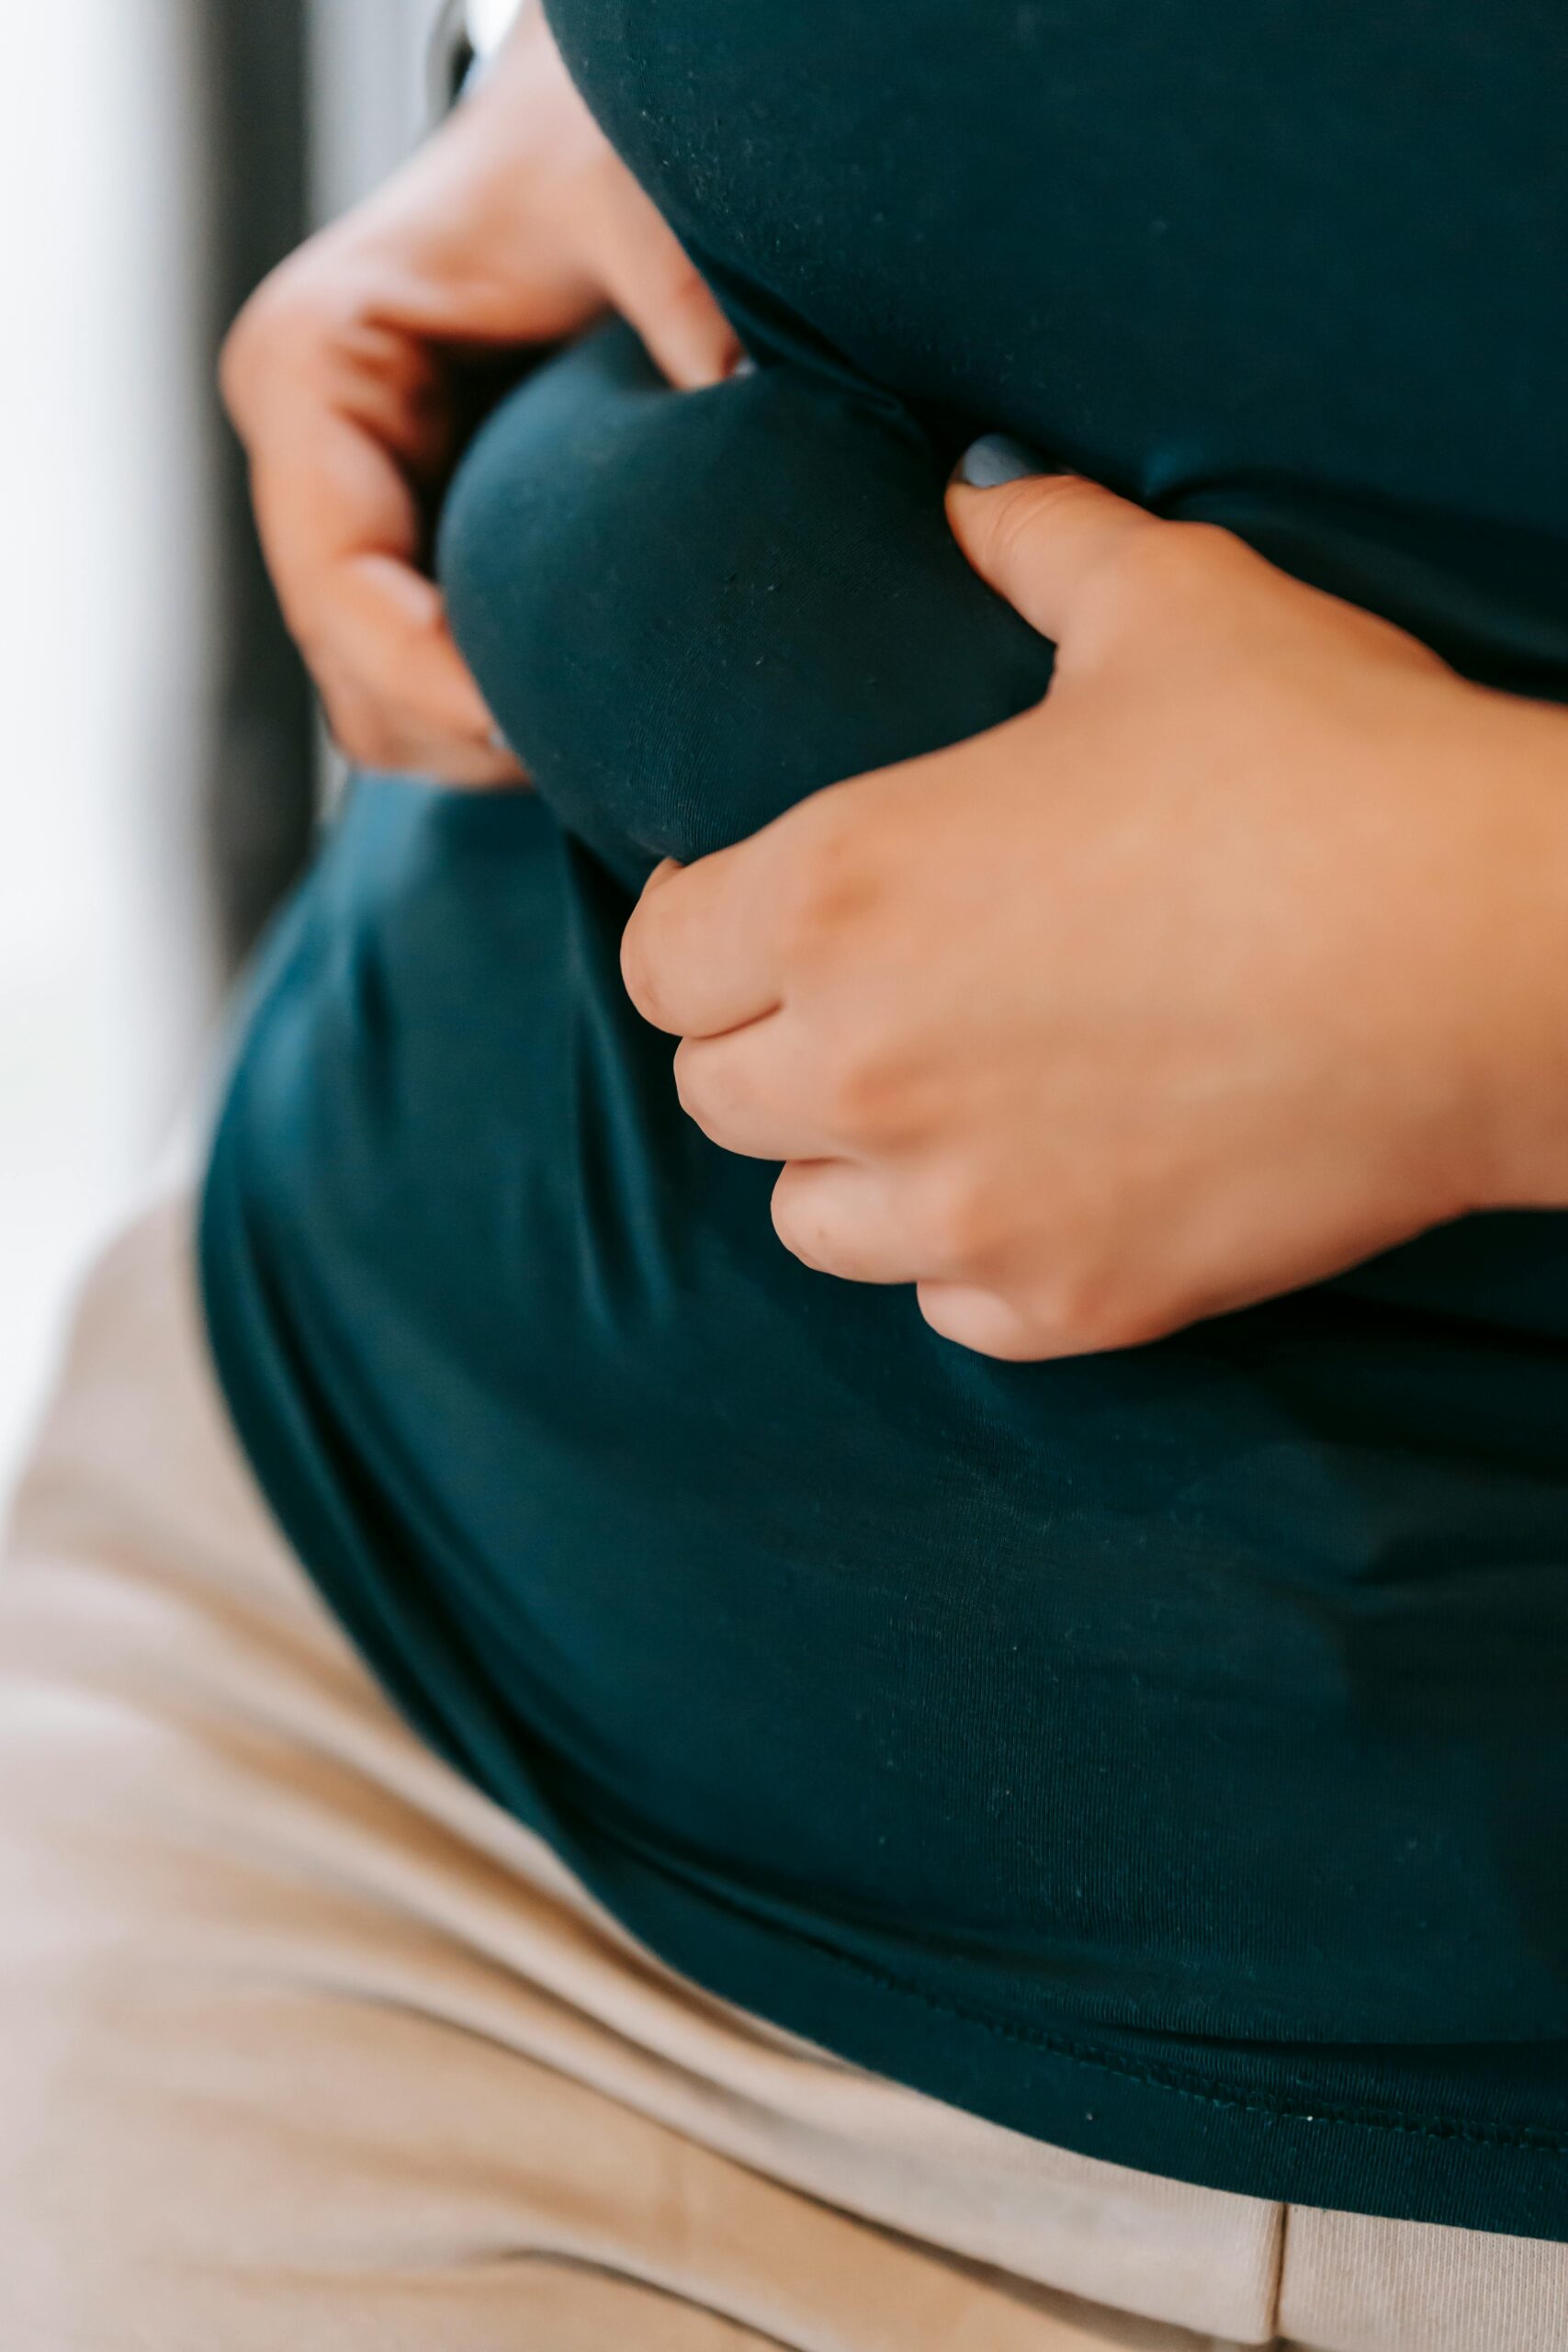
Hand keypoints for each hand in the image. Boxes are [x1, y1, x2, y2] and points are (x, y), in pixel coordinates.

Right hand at [221, 7, 738, 783]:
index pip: (337, 585)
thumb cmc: (581, 152)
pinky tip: (601, 708)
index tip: (539, 729)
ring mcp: (351, 521)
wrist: (576, 138)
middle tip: (611, 752)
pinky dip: (504, 717)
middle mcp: (308, 459)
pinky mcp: (409, 561)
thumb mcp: (622, 196)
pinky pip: (431, 689)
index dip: (430, 680)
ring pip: (384, 708)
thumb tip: (747, 406)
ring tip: (613, 741)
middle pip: (353, 676)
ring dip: (489, 743)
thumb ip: (676, 288)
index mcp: (310, 371)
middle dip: (469, 731)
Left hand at [621, 447, 1567, 1358]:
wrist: (1502, 954)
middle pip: (713, 1097)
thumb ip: (1033, 540)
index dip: (687, 925)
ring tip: (929, 1101)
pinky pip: (949, 1310)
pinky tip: (1035, 1184)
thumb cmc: (1328, 763)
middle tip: (844, 995)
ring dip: (842, 1164)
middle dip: (759, 1041)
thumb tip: (965, 495)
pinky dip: (968, 1258)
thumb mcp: (1171, 602)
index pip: (658, 957)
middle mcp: (865, 1071)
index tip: (733, 905)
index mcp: (838, 892)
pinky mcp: (1072, 1303)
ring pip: (809, 1221)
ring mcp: (965, 1210)